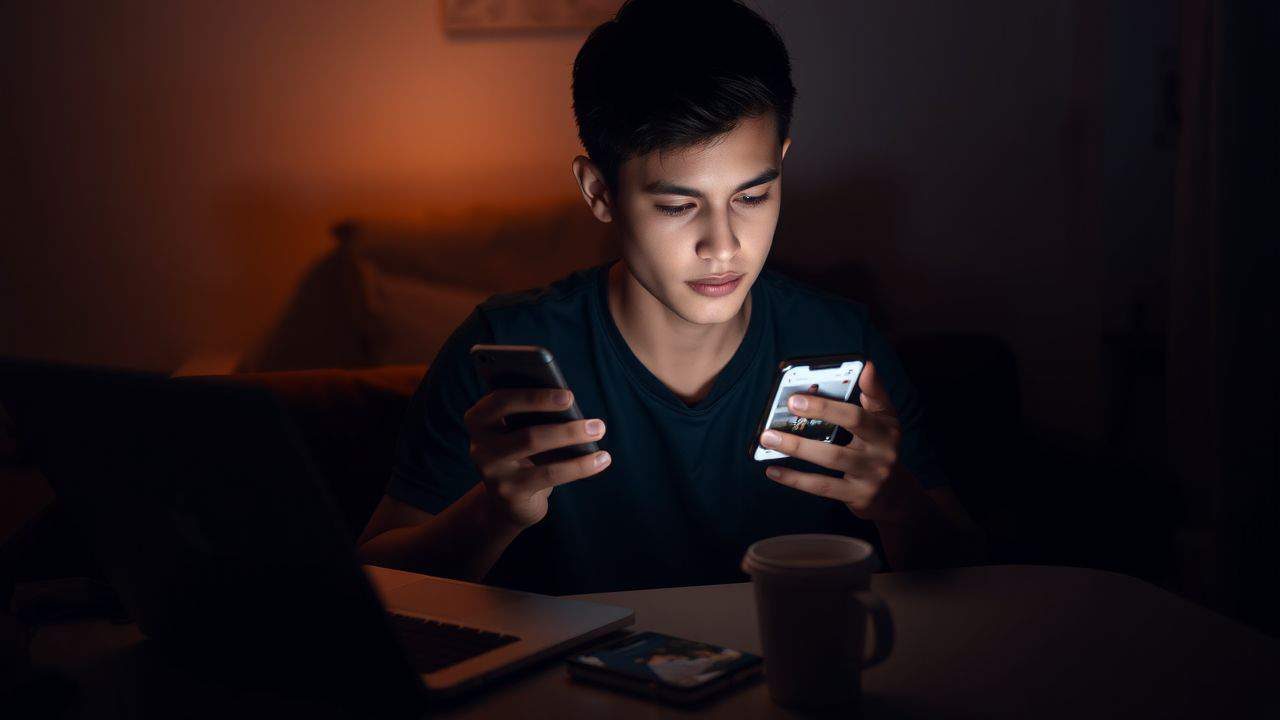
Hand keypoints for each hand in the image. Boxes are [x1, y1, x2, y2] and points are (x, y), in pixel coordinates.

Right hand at [464, 389, 610, 529]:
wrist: (508, 501)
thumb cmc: (522, 452)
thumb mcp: (520, 430)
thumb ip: (531, 413)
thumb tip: (568, 403)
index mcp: (479, 420)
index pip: (500, 401)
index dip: (535, 397)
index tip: (568, 396)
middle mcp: (480, 446)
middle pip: (525, 431)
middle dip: (564, 426)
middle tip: (596, 422)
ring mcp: (492, 472)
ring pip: (537, 450)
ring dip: (573, 439)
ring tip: (599, 431)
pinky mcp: (510, 493)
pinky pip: (550, 475)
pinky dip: (580, 466)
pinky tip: (602, 459)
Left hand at [758, 362, 921, 521]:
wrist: (896, 495)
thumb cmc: (882, 448)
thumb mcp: (885, 421)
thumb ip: (874, 394)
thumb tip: (866, 366)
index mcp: (886, 428)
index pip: (865, 407)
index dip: (846, 393)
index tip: (812, 388)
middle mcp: (884, 450)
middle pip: (852, 425)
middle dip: (820, 411)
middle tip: (790, 402)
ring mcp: (872, 475)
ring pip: (831, 457)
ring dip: (797, 446)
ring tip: (768, 437)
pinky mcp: (857, 496)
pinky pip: (822, 486)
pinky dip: (795, 479)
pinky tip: (773, 470)